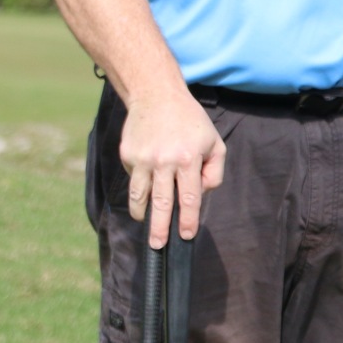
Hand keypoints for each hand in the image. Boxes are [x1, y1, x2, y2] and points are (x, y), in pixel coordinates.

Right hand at [120, 89, 225, 247]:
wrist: (156, 96)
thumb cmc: (191, 122)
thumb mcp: (214, 142)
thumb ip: (214, 171)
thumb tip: (200, 195)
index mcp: (189, 158)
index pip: (190, 197)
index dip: (188, 219)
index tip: (187, 235)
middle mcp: (164, 160)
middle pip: (162, 203)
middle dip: (160, 228)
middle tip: (158, 246)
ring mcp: (143, 159)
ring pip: (140, 196)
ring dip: (142, 213)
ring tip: (145, 222)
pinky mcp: (127, 155)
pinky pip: (135, 179)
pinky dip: (140, 186)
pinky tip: (147, 181)